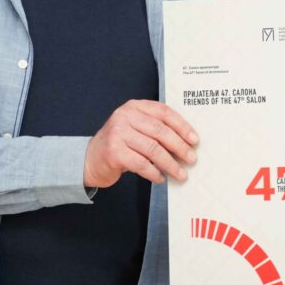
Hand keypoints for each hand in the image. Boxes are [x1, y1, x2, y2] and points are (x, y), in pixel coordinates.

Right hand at [84, 100, 198, 187]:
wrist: (90, 159)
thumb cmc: (119, 144)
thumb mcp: (135, 128)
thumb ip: (155, 129)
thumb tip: (186, 142)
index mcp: (134, 107)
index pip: (164, 112)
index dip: (182, 126)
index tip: (194, 139)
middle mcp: (124, 117)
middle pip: (160, 131)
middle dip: (179, 146)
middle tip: (191, 158)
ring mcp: (118, 134)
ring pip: (153, 149)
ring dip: (170, 163)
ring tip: (180, 173)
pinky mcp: (114, 152)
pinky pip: (141, 164)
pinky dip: (154, 172)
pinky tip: (160, 178)